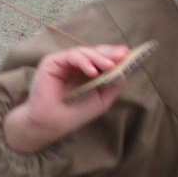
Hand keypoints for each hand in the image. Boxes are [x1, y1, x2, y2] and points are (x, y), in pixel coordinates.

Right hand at [1, 44, 129, 153]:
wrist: (50, 124)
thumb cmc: (73, 114)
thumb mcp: (101, 99)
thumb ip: (113, 85)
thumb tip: (124, 70)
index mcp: (85, 72)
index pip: (100, 58)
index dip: (113, 55)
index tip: (127, 54)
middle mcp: (74, 65)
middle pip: (94, 52)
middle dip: (109, 53)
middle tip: (122, 55)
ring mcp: (63, 62)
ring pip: (84, 52)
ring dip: (99, 58)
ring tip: (110, 66)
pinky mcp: (52, 62)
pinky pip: (71, 56)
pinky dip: (84, 62)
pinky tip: (93, 71)